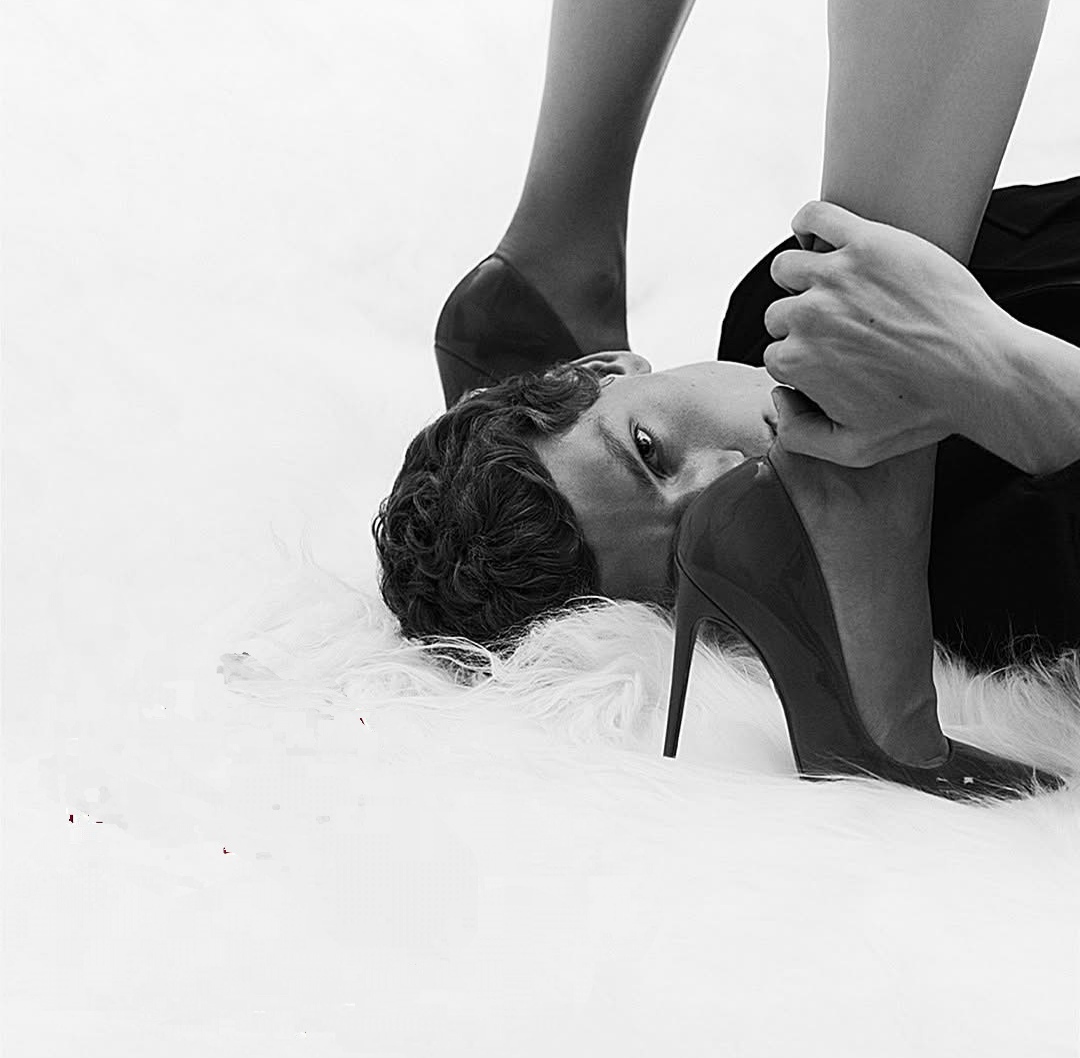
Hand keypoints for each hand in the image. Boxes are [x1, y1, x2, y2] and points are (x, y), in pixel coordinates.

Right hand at [762, 201, 1012, 466]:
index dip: (801, 358)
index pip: (776, 352)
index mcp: (799, 362)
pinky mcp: (866, 242)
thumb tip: (778, 400)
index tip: (829, 357)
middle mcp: (808, 316)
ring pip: (788, 268)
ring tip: (834, 289)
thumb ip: (799, 436)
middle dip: (802, 322)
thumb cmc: (923, 412)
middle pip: (779, 312)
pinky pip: (815, 217)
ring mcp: (835, 275)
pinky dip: (808, 224)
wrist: (980, 371)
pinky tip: (821, 239)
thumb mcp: (854, 449)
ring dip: (802, 279)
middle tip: (841, 328)